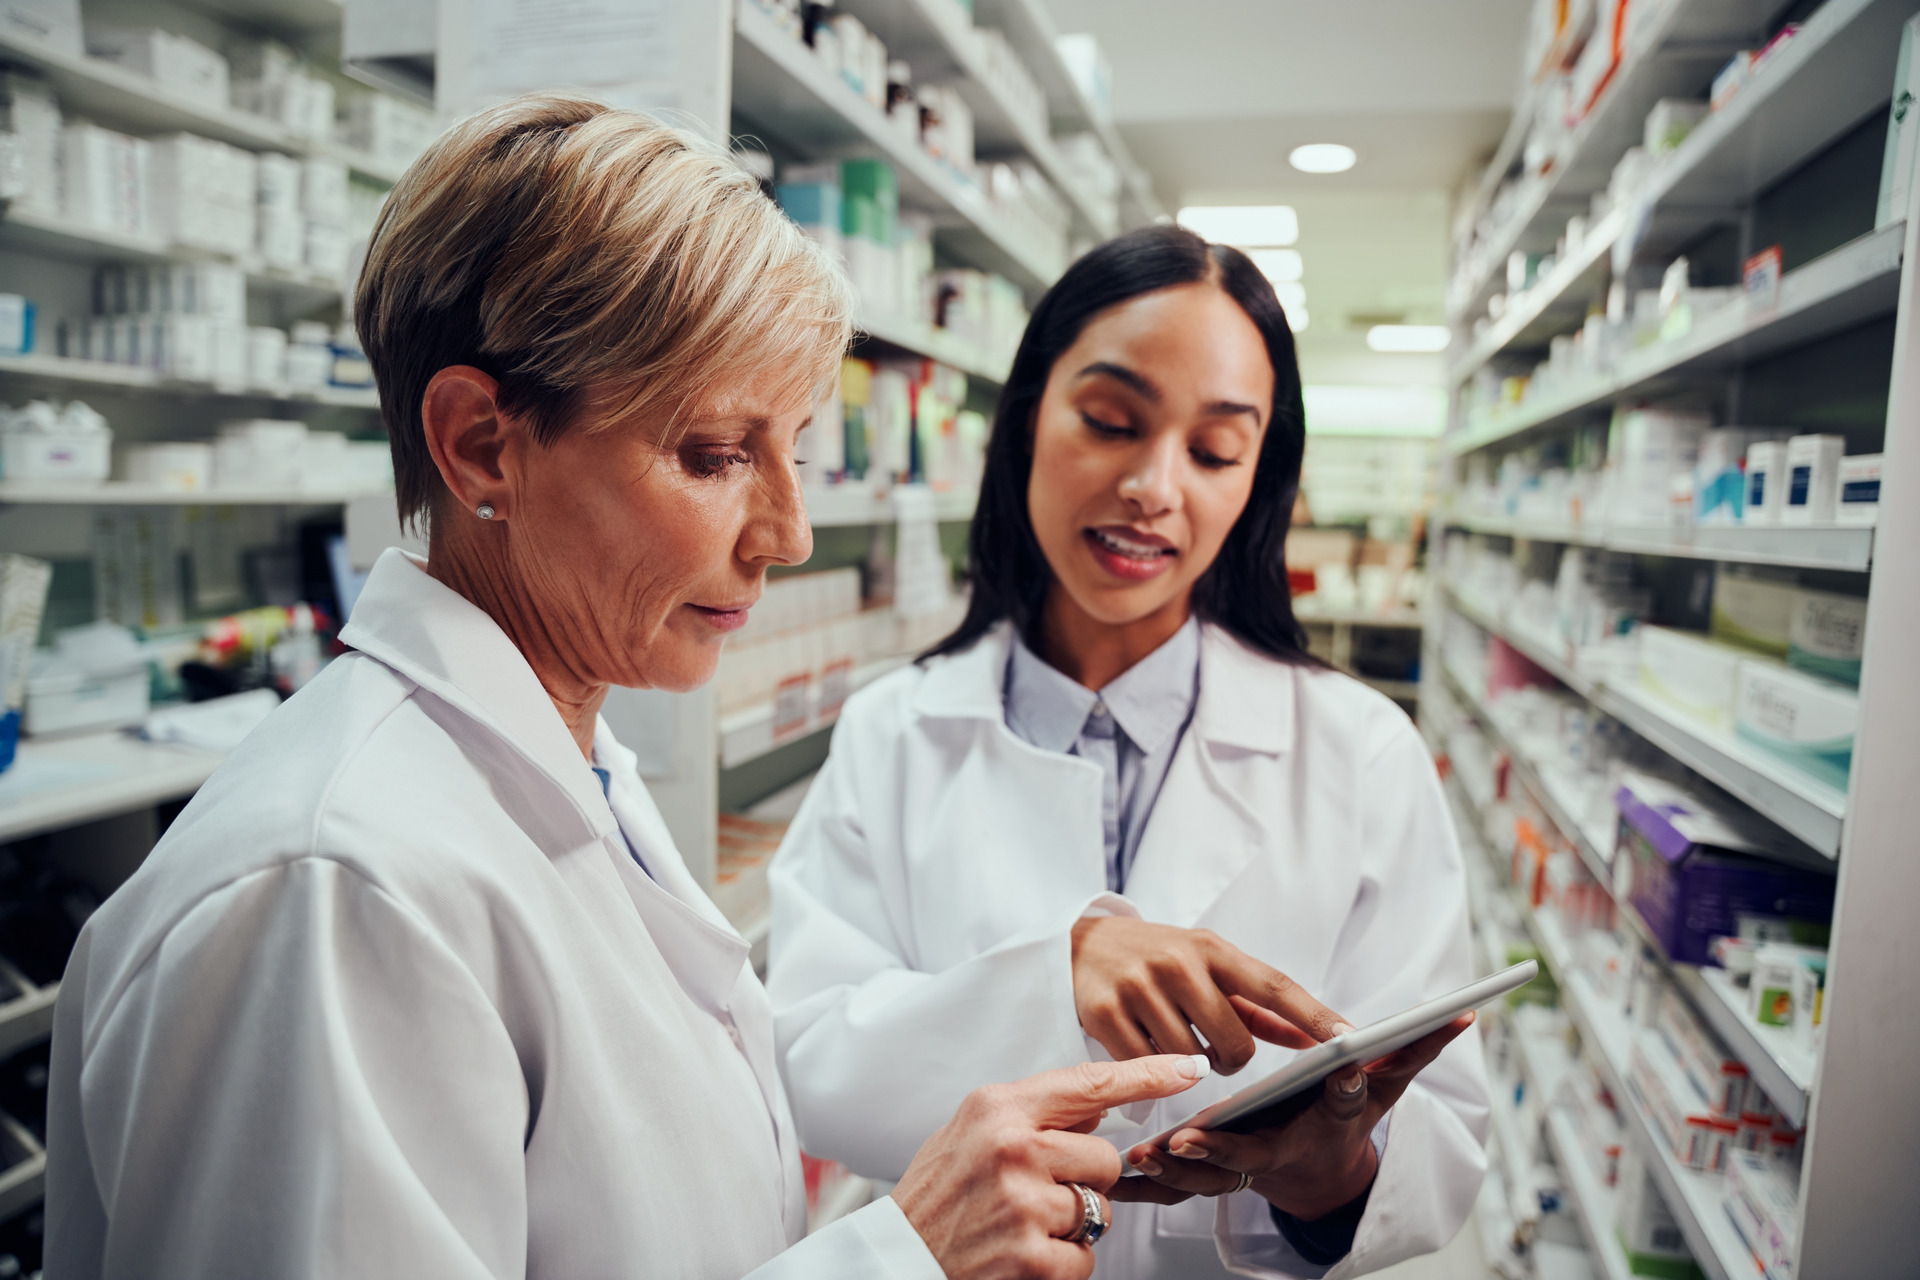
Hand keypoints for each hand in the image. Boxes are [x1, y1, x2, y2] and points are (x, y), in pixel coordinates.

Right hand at [893, 1054, 1210, 1279]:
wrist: (899, 1258)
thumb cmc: (936, 1195)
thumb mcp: (972, 1130)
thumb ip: (1032, 1114)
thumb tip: (1095, 1106)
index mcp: (998, 1108)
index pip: (1088, 1083)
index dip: (1145, 1075)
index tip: (1187, 1068)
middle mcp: (1013, 1148)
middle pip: (1104, 1157)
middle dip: (1083, 1180)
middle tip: (1032, 1193)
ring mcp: (1023, 1202)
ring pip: (1097, 1209)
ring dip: (1070, 1225)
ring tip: (1018, 1225)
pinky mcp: (1031, 1255)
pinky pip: (1085, 1257)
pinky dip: (1062, 1264)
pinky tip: (1021, 1254)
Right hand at [1070, 916, 1342, 1073]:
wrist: (1079, 943)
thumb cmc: (1157, 959)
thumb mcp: (1207, 967)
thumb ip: (1258, 1007)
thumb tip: (1310, 1038)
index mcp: (1211, 949)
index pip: (1274, 986)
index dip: (1314, 1015)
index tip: (1351, 1039)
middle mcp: (1178, 963)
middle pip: (1235, 1043)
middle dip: (1232, 1059)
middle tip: (1216, 1051)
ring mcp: (1140, 987)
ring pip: (1191, 1062)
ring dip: (1190, 1066)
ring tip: (1173, 1040)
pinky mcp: (1104, 1013)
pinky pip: (1148, 1068)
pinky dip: (1153, 1070)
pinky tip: (1145, 1048)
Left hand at [1116, 1014, 1475, 1218]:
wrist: (1317, 1172)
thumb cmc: (1345, 1123)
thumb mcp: (1383, 1092)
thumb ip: (1412, 1054)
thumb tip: (1462, 1018)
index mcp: (1314, 1128)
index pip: (1312, 1115)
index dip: (1308, 1102)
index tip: (1287, 1094)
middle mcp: (1277, 1154)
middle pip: (1242, 1159)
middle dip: (1214, 1152)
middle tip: (1182, 1142)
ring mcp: (1242, 1173)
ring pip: (1202, 1181)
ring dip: (1171, 1175)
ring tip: (1143, 1158)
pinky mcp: (1214, 1179)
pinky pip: (1179, 1188)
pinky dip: (1152, 1186)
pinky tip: (1125, 1172)